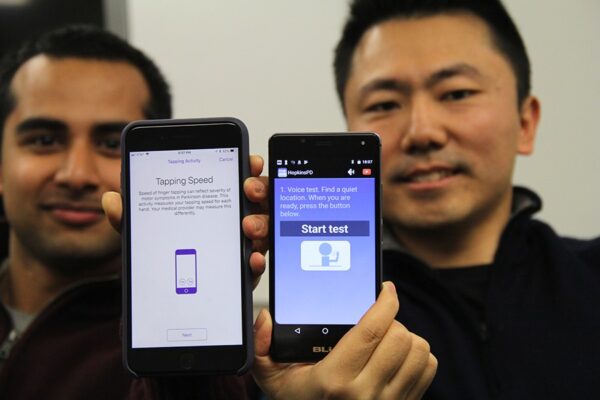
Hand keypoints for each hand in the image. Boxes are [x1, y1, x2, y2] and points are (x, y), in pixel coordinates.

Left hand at [101, 154, 269, 286]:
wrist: (172, 300)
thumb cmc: (166, 259)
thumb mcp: (146, 236)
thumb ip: (132, 219)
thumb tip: (112, 199)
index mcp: (215, 205)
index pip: (236, 179)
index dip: (247, 167)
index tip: (250, 160)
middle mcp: (234, 222)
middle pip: (259, 201)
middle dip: (259, 189)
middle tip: (249, 189)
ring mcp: (242, 248)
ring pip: (264, 230)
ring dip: (260, 224)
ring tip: (247, 227)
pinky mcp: (243, 274)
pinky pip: (258, 265)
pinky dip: (257, 261)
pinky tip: (250, 259)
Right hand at [252, 282, 436, 398]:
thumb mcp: (272, 377)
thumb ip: (261, 346)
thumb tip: (265, 318)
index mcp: (334, 380)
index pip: (371, 330)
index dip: (384, 302)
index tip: (386, 289)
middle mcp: (366, 393)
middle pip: (400, 337)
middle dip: (391, 320)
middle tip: (377, 320)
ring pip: (418, 350)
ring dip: (406, 337)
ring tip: (387, 338)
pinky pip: (427, 368)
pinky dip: (417, 356)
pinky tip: (396, 356)